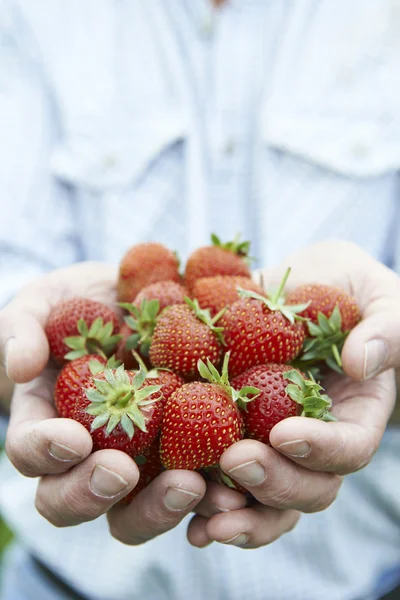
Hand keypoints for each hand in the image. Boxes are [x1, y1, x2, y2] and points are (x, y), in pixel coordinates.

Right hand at [1, 263, 205, 542]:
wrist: (131, 304)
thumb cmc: (76, 305)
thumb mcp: (44, 304)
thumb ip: (24, 328)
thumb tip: (21, 367)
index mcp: (47, 422)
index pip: (31, 452)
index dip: (46, 452)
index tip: (73, 438)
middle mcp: (87, 454)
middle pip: (75, 501)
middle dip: (94, 493)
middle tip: (123, 471)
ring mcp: (136, 458)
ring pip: (135, 511)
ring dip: (160, 507)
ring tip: (191, 485)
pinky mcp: (182, 450)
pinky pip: (193, 483)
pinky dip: (210, 491)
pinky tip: (233, 482)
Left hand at [187, 241, 397, 548]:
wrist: (298, 284)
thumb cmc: (346, 288)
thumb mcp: (378, 299)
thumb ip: (383, 330)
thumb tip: (360, 363)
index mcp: (355, 414)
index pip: (349, 448)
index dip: (321, 449)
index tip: (285, 433)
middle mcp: (315, 440)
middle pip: (306, 487)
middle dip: (273, 482)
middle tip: (236, 460)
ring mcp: (272, 443)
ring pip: (264, 500)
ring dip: (236, 513)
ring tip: (205, 515)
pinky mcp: (232, 432)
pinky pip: (222, 479)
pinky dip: (203, 503)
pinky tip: (184, 517)